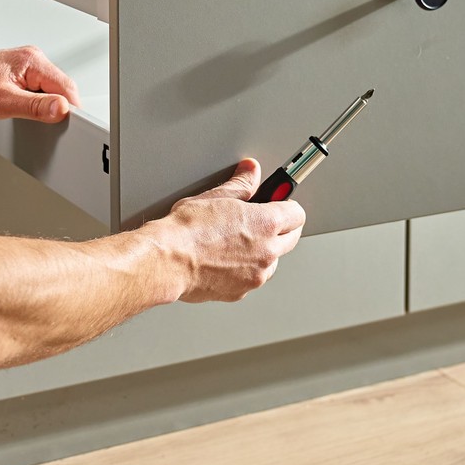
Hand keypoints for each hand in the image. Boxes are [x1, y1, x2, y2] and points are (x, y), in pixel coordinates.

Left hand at [0, 45, 80, 121]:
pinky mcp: (23, 71)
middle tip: (39, 120)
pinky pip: (40, 88)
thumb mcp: (4, 102)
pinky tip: (20, 104)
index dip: (68, 108)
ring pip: (51, 88)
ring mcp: (28, 63)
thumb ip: (36, 107)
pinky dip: (35, 100)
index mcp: (33, 60)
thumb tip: (61, 109)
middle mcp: (33, 58)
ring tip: (23, 109)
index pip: (66, 86)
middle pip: (62, 87)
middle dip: (55, 107)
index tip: (65, 123)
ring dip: (44, 104)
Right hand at [152, 159, 306, 302]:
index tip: (279, 202)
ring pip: (272, 261)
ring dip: (263, 252)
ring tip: (237, 242)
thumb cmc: (186, 231)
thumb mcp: (215, 196)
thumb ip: (241, 184)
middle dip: (281, 229)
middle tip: (260, 221)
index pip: (297, 214)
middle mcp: (267, 252)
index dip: (288, 205)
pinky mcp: (241, 292)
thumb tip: (250, 172)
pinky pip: (252, 278)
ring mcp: (256, 275)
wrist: (167, 262)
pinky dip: (245, 270)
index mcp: (266, 224)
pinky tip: (225, 259)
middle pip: (291, 239)